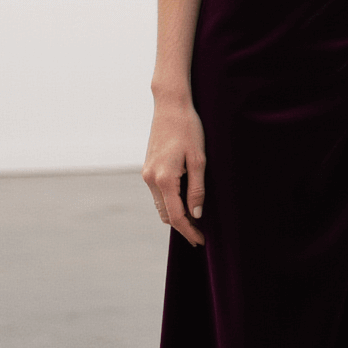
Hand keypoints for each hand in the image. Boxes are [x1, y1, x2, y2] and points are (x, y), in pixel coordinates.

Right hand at [142, 98, 206, 246]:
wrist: (170, 106)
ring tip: (194, 222)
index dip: (190, 231)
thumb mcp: (199, 160)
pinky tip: (184, 203)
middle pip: (166, 215)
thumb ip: (197, 189)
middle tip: (200, 236)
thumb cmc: (189, 129)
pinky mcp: (147, 168)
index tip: (201, 241)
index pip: (177, 216)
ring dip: (175, 216)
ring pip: (160, 206)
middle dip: (182, 227)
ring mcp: (146, 174)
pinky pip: (158, 194)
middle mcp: (151, 179)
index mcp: (164, 179)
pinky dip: (169, 203)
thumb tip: (196, 214)